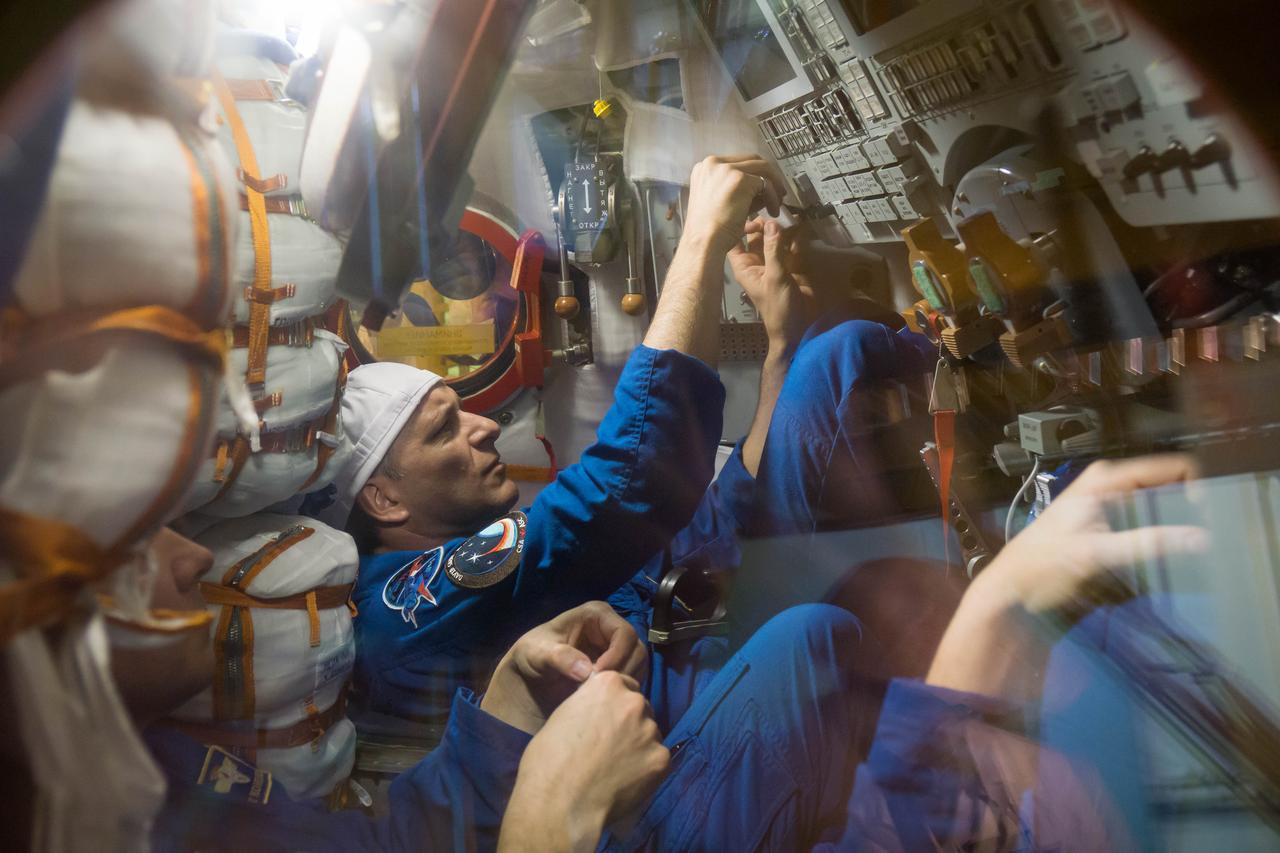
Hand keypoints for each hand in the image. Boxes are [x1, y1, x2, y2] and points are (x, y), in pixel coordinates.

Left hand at [482, 601, 647, 733]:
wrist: (527, 674)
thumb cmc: (531, 654)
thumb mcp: (538, 652)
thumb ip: (560, 658)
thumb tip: (587, 671)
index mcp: (597, 614)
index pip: (624, 633)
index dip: (617, 655)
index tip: (598, 677)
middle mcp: (611, 630)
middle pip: (637, 651)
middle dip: (622, 672)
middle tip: (601, 692)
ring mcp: (616, 650)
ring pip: (638, 667)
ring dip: (623, 683)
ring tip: (599, 697)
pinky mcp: (616, 669)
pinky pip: (631, 680)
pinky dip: (621, 691)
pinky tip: (602, 701)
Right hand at [499, 672, 668, 851]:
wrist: (560, 802)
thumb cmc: (549, 760)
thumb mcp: (564, 715)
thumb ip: (589, 707)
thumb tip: (598, 714)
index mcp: (608, 684)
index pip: (623, 685)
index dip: (613, 705)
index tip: (604, 722)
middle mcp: (634, 701)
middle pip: (639, 708)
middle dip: (628, 723)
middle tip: (610, 747)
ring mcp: (650, 730)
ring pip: (649, 734)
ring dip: (638, 745)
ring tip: (616, 768)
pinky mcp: (661, 758)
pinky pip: (657, 759)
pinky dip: (645, 769)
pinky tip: (625, 781)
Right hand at [682, 155, 785, 256]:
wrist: (703, 242)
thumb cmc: (708, 229)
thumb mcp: (719, 201)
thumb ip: (736, 189)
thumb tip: (760, 188)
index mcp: (705, 167)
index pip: (738, 162)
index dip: (754, 174)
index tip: (763, 187)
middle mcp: (713, 162)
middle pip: (752, 160)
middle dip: (768, 176)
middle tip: (778, 192)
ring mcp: (726, 169)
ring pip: (762, 169)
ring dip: (774, 186)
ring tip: (777, 203)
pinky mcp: (740, 179)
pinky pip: (765, 184)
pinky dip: (772, 197)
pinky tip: (772, 211)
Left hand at [728, 217, 813, 352]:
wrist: (798, 329)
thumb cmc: (778, 308)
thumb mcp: (775, 277)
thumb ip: (774, 250)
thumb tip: (772, 224)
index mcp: (745, 267)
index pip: (735, 242)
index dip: (740, 227)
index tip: (755, 216)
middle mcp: (758, 264)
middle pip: (757, 237)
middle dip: (765, 225)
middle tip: (777, 213)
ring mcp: (775, 265)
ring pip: (775, 241)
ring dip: (782, 230)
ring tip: (791, 217)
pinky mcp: (792, 267)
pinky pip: (791, 248)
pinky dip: (795, 239)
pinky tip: (801, 229)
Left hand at [983, 454, 1207, 620]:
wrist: (1013, 594)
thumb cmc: (1041, 566)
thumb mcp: (1094, 554)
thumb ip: (1146, 544)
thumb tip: (1199, 538)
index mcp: (1107, 479)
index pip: (1171, 468)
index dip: (1198, 488)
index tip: (1213, 517)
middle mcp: (1112, 488)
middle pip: (1170, 489)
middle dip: (1192, 511)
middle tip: (1211, 538)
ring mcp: (1113, 511)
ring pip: (1163, 512)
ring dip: (1180, 529)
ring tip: (1198, 551)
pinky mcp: (1113, 535)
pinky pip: (1151, 531)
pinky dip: (1165, 543)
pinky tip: (1175, 560)